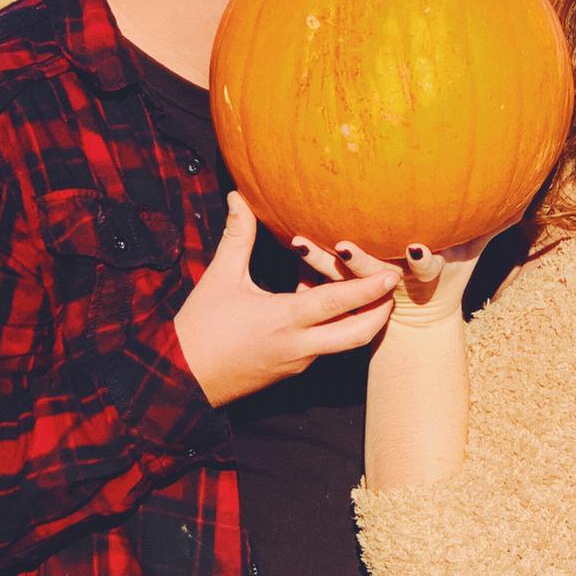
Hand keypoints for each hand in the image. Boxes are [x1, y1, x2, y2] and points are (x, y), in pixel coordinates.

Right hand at [174, 194, 399, 406]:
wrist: (182, 379)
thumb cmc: (201, 328)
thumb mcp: (220, 278)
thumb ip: (237, 236)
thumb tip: (239, 196)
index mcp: (284, 321)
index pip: (337, 303)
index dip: (367, 288)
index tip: (391, 274)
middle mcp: (300, 345)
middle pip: (357, 334)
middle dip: (381, 312)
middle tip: (393, 287)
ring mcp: (298, 360)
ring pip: (342, 340)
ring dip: (358, 317)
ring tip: (369, 290)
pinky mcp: (292, 368)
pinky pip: (323, 344)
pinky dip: (332, 323)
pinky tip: (324, 299)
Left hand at [292, 232, 494, 328]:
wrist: (419, 322)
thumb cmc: (448, 275)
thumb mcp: (471, 253)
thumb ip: (489, 226)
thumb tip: (520, 200)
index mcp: (424, 274)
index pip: (426, 268)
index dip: (421, 260)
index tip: (415, 247)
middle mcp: (393, 283)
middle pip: (375, 276)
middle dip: (361, 263)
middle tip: (344, 246)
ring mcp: (366, 290)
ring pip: (340, 278)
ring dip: (319, 261)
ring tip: (299, 242)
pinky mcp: (344, 290)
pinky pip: (322, 281)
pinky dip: (306, 269)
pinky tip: (286, 243)